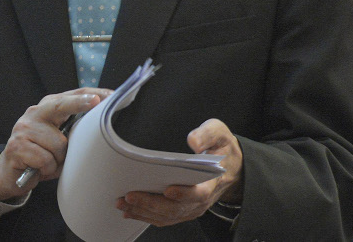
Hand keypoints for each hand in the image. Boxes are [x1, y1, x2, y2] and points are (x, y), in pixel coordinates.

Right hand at [0, 87, 110, 200]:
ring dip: (59, 160)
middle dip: (80, 103)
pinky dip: (47, 169)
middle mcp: (34, 113)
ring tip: (49, 163)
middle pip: (61, 105)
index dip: (90, 95)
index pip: (71, 96)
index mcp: (47, 108)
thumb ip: (71, 130)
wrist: (10, 173)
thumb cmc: (40, 155)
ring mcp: (24, 128)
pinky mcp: (17, 146)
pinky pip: (46, 160)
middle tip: (96, 102)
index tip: (108, 95)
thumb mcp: (57, 139)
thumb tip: (98, 130)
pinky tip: (39, 169)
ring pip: (59, 145)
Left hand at [116, 118, 243, 226]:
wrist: (230, 167)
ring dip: (144, 212)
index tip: (168, 190)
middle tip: (129, 196)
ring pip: (167, 216)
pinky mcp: (183, 211)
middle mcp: (202, 200)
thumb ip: (207, 134)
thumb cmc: (221, 148)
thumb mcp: (219, 133)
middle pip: (176, 209)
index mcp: (212, 181)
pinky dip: (146, 216)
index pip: (200, 193)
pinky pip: (164, 218)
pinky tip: (130, 212)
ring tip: (122, 204)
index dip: (184, 194)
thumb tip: (193, 142)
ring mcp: (192, 208)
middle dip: (151, 204)